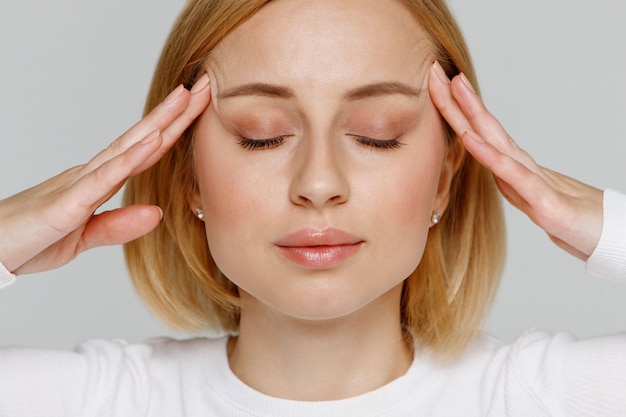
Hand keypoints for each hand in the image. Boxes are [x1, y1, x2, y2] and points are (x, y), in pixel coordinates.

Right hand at [0, 74, 210, 274]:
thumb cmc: (29, 240)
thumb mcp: (82, 237)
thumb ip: (118, 225)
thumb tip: (157, 213)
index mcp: (97, 182)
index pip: (143, 152)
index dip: (172, 130)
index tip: (197, 109)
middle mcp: (90, 175)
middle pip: (140, 140)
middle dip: (174, 114)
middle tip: (205, 87)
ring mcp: (78, 186)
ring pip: (126, 149)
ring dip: (158, 124)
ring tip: (184, 99)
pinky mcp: (65, 205)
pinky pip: (103, 179)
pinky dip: (129, 160)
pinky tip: (152, 142)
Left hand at [429, 62, 602, 260]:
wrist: (605, 235)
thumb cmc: (567, 215)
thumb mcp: (528, 197)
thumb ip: (509, 180)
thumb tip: (489, 166)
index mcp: (512, 165)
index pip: (479, 131)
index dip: (456, 109)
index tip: (436, 85)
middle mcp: (519, 166)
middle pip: (482, 128)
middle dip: (457, 100)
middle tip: (436, 72)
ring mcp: (531, 180)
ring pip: (494, 141)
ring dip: (472, 114)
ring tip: (455, 88)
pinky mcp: (543, 201)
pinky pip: (511, 173)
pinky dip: (489, 155)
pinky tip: (471, 138)